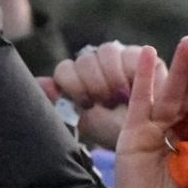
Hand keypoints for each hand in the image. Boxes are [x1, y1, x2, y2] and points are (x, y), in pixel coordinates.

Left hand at [38, 41, 159, 149]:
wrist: (147, 136)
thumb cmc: (114, 130)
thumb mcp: (85, 121)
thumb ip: (60, 104)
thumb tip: (40, 82)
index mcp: (77, 77)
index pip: (65, 70)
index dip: (74, 85)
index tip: (87, 103)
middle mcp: (94, 63)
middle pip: (84, 60)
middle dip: (94, 83)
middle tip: (107, 101)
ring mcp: (117, 56)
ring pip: (106, 52)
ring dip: (112, 76)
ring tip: (121, 95)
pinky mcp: (139, 55)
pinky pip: (130, 53)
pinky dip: (131, 70)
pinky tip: (135, 87)